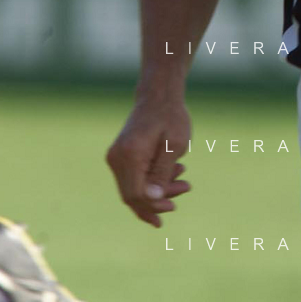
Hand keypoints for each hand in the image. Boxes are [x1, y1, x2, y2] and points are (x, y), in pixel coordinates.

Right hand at [106, 95, 191, 225]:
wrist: (158, 95)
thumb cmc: (171, 117)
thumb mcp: (174, 145)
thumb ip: (162, 173)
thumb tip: (153, 200)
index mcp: (129, 153)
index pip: (136, 194)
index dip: (153, 206)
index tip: (173, 205)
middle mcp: (116, 157)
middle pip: (132, 195)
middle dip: (157, 200)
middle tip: (185, 188)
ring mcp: (115, 157)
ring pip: (132, 189)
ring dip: (157, 190)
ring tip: (182, 177)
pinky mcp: (119, 157)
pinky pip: (133, 179)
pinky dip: (151, 181)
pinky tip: (171, 172)